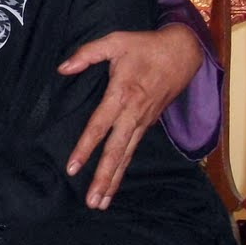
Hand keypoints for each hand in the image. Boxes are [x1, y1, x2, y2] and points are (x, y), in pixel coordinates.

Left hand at [58, 24, 202, 209]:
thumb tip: (62, 68)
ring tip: (100, 203)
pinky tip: (113, 184)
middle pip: (117, 152)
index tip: (72, 168)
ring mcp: (143, 122)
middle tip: (92, 202)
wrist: (183, 52)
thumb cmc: (146, 46)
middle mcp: (133, 114)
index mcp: (122, 95)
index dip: (85, 148)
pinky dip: (123, 170)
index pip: (99, 127)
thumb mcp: (115, 41)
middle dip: (103, 178)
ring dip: (113, 181)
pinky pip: (133, 151)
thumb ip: (87, 54)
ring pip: (126, 157)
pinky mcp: (148, 124)